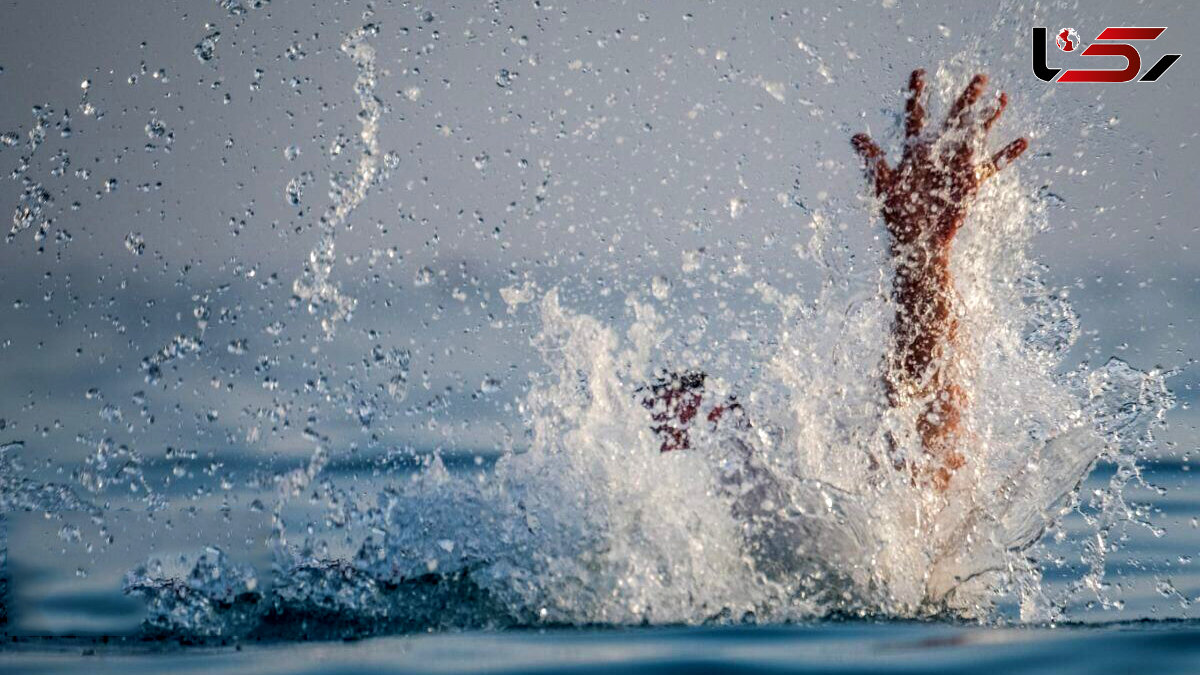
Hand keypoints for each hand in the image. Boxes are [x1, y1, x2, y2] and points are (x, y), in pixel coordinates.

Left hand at [852, 70, 1027, 248]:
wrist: (917, 240)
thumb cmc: (898, 213)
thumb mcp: (884, 184)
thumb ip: (874, 159)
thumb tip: (855, 137)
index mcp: (915, 151)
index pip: (916, 116)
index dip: (917, 95)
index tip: (919, 72)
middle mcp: (938, 154)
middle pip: (953, 119)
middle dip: (966, 99)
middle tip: (980, 77)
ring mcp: (956, 165)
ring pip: (976, 135)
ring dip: (989, 117)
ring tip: (1003, 97)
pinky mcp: (970, 182)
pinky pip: (992, 165)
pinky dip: (1007, 155)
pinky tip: (1023, 141)